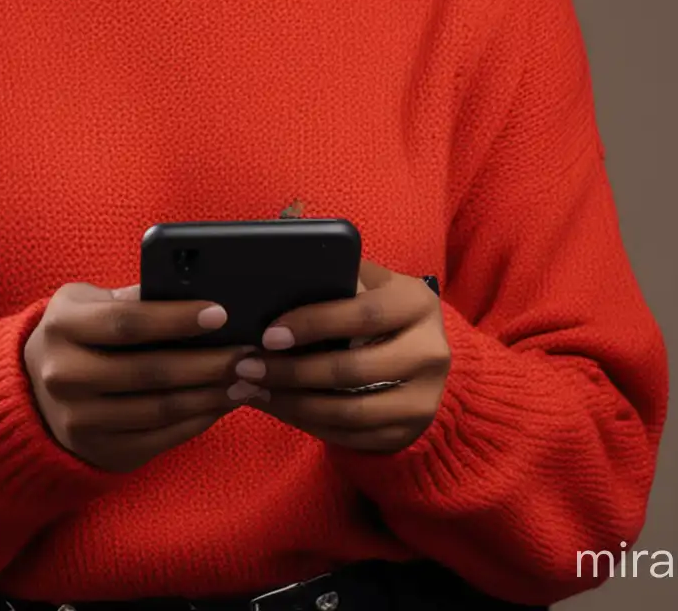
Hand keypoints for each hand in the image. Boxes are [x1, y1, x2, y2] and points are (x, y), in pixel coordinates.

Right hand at [23, 282, 257, 472]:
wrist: (34, 390)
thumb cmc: (78, 332)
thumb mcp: (89, 301)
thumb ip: (133, 297)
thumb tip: (195, 293)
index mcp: (62, 327)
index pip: (126, 323)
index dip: (175, 319)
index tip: (220, 313)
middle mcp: (65, 377)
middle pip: (148, 371)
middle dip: (206, 362)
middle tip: (248, 352)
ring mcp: (80, 421)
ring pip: (159, 409)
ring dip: (210, 394)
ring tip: (245, 378)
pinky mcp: (101, 452)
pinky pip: (160, 438)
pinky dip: (198, 420)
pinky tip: (223, 402)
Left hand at [229, 259, 450, 453]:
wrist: (426, 356)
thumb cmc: (380, 310)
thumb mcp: (372, 283)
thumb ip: (337, 270)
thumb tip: (284, 240)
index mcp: (418, 304)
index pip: (361, 314)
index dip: (312, 324)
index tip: (268, 333)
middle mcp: (430, 354)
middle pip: (351, 370)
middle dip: (291, 371)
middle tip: (247, 367)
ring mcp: (423, 400)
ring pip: (348, 412)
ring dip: (293, 403)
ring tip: (254, 390)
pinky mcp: (408, 433)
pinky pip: (350, 436)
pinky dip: (308, 424)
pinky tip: (278, 408)